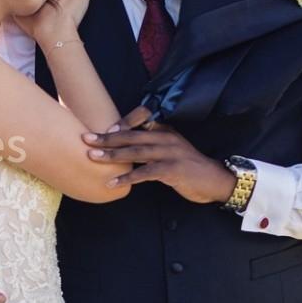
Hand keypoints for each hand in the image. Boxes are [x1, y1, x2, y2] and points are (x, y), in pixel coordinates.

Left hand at [81, 106, 237, 203]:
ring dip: (112, 155)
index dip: (121, 122)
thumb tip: (125, 147)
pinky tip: (113, 183)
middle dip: (107, 138)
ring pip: (136, 151)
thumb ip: (152, 145)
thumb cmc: (188, 167)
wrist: (215, 181)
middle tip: (86, 139)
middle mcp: (166, 138)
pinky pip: (145, 173)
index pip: (141, 119)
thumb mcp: (171, 150)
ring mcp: (170, 153)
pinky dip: (127, 178)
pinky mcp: (172, 170)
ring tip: (93, 158)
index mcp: (165, 131)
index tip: (103, 129)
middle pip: (132, 135)